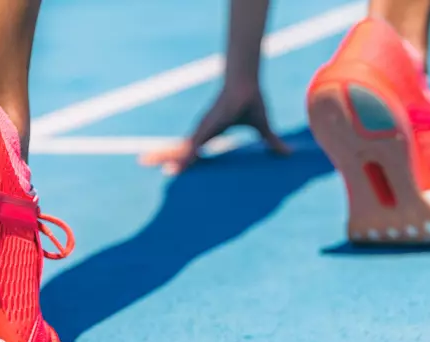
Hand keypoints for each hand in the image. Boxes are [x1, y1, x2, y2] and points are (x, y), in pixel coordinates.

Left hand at [139, 84, 290, 174]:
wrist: (247, 83)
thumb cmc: (252, 101)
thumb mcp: (263, 129)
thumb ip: (272, 143)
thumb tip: (287, 153)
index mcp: (211, 134)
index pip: (192, 150)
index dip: (180, 159)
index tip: (167, 169)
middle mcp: (202, 132)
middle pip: (178, 148)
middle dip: (160, 155)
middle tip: (141, 162)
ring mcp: (202, 130)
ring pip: (180, 148)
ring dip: (164, 157)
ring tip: (146, 162)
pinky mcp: (207, 128)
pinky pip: (193, 148)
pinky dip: (183, 158)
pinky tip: (174, 168)